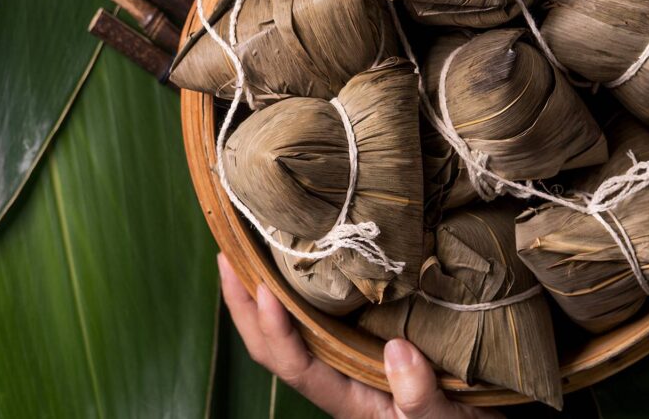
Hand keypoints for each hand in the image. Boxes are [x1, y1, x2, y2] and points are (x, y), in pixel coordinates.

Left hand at [217, 253, 498, 418]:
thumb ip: (421, 399)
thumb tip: (398, 354)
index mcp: (349, 400)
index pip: (297, 366)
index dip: (274, 331)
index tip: (263, 291)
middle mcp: (338, 378)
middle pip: (274, 347)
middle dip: (244, 305)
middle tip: (227, 254)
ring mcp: (345, 359)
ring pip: (289, 330)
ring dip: (261, 292)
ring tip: (245, 249)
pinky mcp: (361, 341)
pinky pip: (316, 317)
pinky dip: (295, 289)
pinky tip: (295, 261)